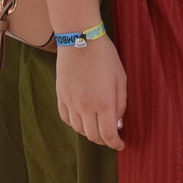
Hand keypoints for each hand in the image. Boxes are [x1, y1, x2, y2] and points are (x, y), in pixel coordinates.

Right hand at [56, 35, 126, 149]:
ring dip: (89, 132)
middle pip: (93, 136)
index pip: (108, 135)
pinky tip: (82, 118)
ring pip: (79, 130)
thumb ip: (121, 104)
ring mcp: (70, 102)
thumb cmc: (105, 55)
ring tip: (97, 126)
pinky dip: (75, 123)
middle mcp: (85, 106)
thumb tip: (117, 124)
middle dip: (104, 140)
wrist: (79, 37)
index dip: (115, 144)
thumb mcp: (121, 78)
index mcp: (104, 103)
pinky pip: (66, 118)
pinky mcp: (61, 96)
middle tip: (111, 136)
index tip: (120, 144)